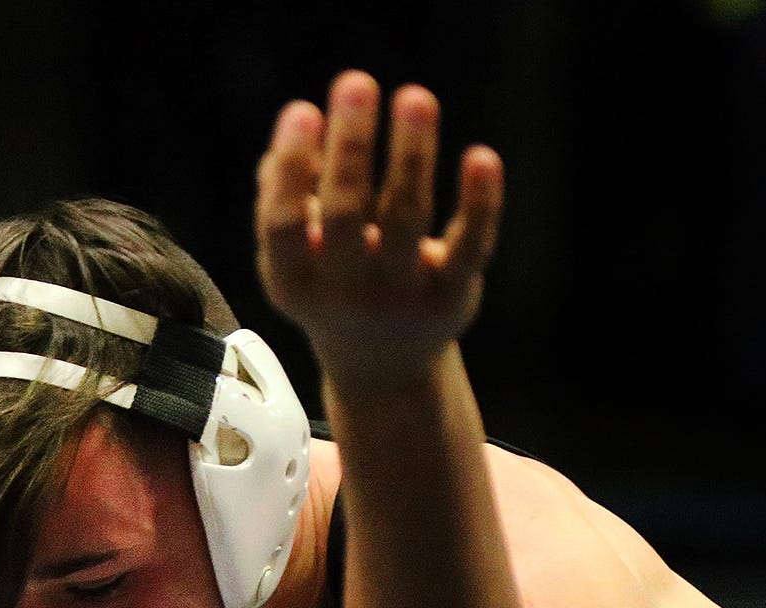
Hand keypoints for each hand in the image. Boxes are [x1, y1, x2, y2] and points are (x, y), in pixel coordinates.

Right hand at [256, 72, 502, 389]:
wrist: (383, 366)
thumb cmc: (331, 284)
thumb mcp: (297, 252)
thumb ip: (286, 195)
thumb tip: (294, 134)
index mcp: (294, 281)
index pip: (284, 224)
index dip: (290, 168)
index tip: (302, 110)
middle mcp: (345, 294)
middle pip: (346, 215)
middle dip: (349, 148)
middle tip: (355, 82)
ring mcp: (401, 299)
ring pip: (407, 220)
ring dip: (410, 155)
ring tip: (414, 97)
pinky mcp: (452, 297)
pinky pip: (469, 246)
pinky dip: (479, 203)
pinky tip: (481, 157)